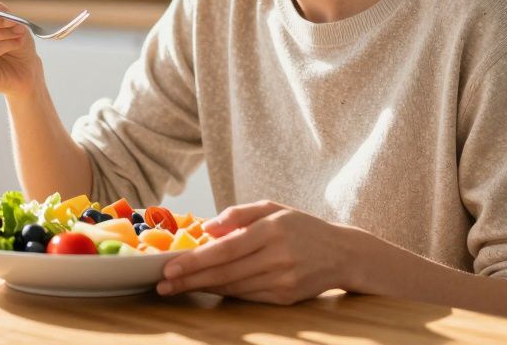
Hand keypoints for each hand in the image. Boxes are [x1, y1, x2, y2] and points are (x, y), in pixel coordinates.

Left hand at [156, 200, 357, 304]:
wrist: (343, 254)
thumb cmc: (301, 227)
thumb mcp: (273, 208)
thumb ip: (238, 215)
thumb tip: (206, 228)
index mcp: (272, 230)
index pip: (226, 249)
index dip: (195, 261)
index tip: (170, 267)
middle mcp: (278, 257)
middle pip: (225, 272)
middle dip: (191, 280)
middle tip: (163, 285)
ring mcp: (283, 281)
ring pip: (234, 288)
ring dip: (203, 288)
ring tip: (177, 287)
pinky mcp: (285, 298)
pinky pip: (247, 297)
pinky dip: (224, 293)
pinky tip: (206, 289)